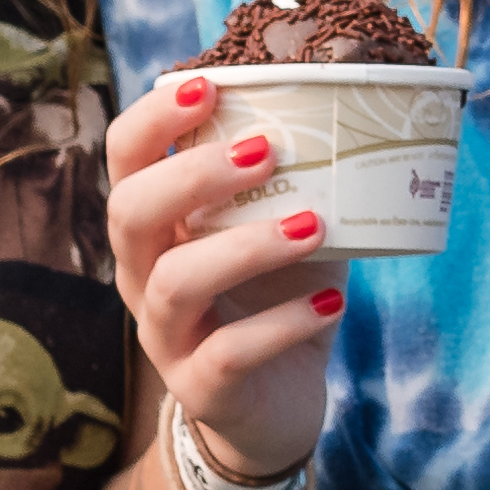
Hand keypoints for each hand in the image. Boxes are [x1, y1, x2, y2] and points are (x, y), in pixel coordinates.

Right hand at [101, 66, 349, 485]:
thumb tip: (364, 109)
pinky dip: (283, 323)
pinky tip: (332, 302)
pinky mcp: (200, 386)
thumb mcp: (284, 231)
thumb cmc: (276, 299)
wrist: (275, 406)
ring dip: (246, 245)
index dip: (152, 119)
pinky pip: (229, 353)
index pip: (124, 159)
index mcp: (157, 226)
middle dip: (193, 175)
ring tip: (312, 224)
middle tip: (266, 149)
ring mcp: (165, 335)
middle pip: (130, 213)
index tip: (206, 83)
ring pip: (176, 282)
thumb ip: (303, 182)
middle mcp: (144, 275)